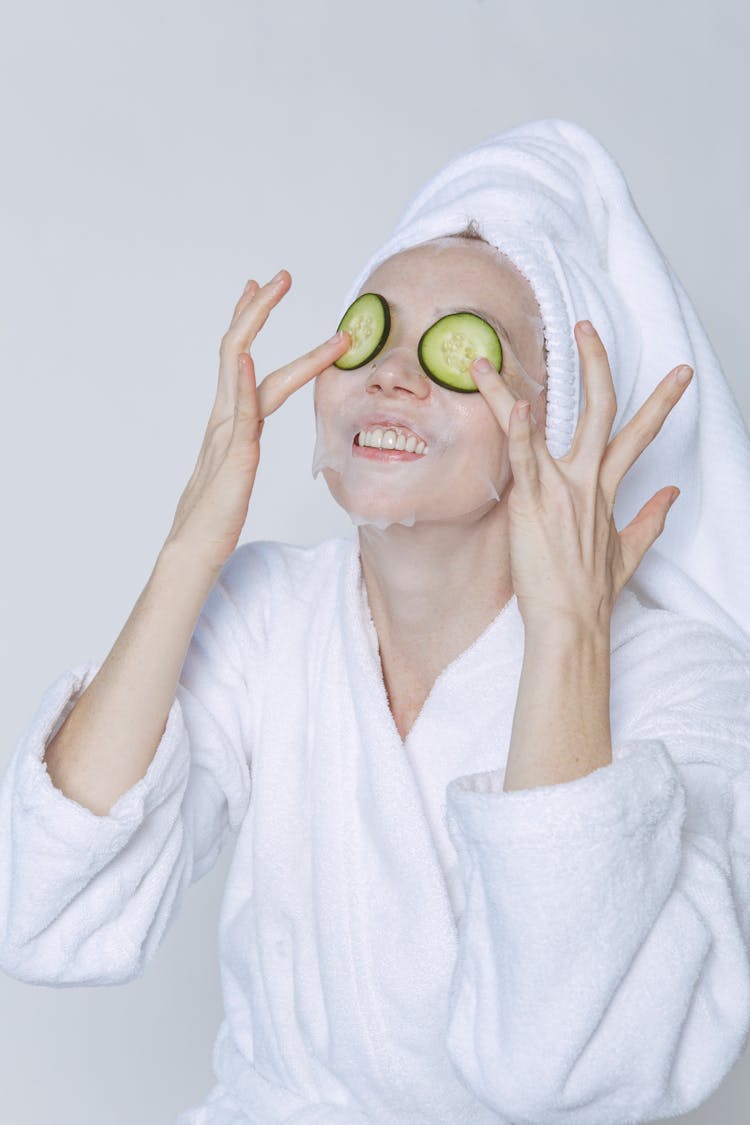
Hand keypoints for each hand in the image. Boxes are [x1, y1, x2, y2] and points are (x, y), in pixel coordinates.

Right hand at [163, 270, 349, 573]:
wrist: (194, 550)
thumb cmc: (216, 515)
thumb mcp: (236, 466)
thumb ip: (243, 440)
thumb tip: (252, 424)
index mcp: (228, 420)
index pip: (240, 359)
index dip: (250, 321)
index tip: (262, 287)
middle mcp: (224, 419)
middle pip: (238, 351)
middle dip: (259, 310)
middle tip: (282, 275)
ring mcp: (227, 436)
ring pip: (242, 370)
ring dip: (258, 327)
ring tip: (273, 291)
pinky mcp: (234, 460)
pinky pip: (239, 416)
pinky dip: (242, 385)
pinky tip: (247, 360)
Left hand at [470, 321, 693, 633]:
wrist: (573, 623)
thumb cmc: (591, 593)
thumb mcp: (629, 552)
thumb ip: (651, 519)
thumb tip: (673, 493)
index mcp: (606, 489)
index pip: (638, 433)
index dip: (661, 401)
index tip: (678, 373)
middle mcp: (586, 480)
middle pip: (601, 408)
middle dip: (596, 363)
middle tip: (586, 326)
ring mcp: (560, 489)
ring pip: (541, 423)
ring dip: (506, 389)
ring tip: (483, 359)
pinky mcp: (533, 503)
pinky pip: (524, 458)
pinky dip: (517, 430)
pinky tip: (510, 404)